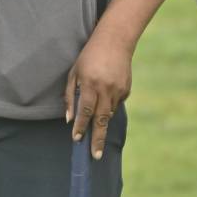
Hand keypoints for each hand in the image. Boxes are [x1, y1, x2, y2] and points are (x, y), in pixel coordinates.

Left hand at [65, 27, 130, 158]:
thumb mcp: (74, 73)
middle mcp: (105, 89)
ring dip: (100, 120)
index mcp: (90, 84)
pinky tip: (105, 93)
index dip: (80, 126)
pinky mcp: (126, 90)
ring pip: (108, 113)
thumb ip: (70, 96)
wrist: (115, 41)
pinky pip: (115, 104)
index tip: (77, 139)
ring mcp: (118, 90)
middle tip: (95, 156)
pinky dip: (108, 105)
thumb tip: (69, 120)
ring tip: (96, 117)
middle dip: (97, 139)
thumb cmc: (89, 57)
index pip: (84, 111)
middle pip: (101, 119)